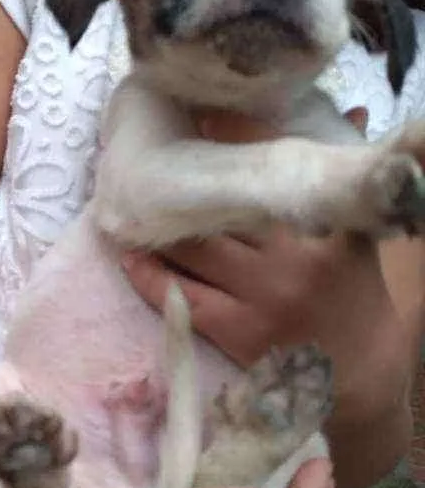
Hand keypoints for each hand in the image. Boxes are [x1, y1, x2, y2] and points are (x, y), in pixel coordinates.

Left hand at [121, 108, 408, 422]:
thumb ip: (345, 182)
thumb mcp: (357, 236)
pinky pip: (180, 298)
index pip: (272, 171)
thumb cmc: (354, 295)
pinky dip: (149, 276)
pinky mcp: (236, 333)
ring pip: (194, 251)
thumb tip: (354, 114)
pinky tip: (128, 255)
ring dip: (155, 227)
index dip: (233, 139)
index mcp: (323, 229)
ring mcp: (260, 299)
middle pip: (222, 209)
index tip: (200, 114)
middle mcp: (291, 261)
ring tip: (126, 203)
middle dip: (182, 182)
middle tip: (147, 155)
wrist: (360, 373)